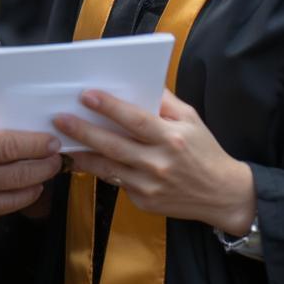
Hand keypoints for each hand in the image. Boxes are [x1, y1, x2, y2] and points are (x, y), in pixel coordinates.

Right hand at [0, 96, 61, 228]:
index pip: (11, 146)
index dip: (37, 144)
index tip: (51, 140)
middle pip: (19, 174)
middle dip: (44, 165)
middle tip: (56, 157)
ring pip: (12, 198)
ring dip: (35, 185)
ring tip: (45, 174)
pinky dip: (13, 200)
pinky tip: (20, 190)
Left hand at [53, 89, 255, 235]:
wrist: (223, 196)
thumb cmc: (205, 151)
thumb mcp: (191, 119)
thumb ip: (165, 102)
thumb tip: (140, 81)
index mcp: (171, 139)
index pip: (135, 120)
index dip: (110, 107)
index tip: (86, 95)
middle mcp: (159, 164)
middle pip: (114, 145)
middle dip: (84, 131)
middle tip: (60, 118)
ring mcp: (149, 186)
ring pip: (108, 167)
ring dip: (83, 154)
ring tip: (63, 140)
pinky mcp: (143, 202)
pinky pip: (116, 182)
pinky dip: (100, 169)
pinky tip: (85, 158)